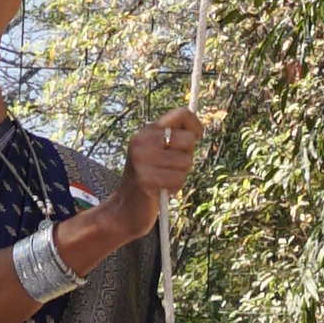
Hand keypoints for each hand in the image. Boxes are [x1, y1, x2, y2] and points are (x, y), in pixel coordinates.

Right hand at [95, 108, 204, 235]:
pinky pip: (179, 178)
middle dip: (187, 156)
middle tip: (171, 167)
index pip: (182, 114)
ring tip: (164, 180)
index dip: (196, 126)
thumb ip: (175, 140)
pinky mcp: (145, 178)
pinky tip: (162, 190)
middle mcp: (142, 140)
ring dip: (180, 175)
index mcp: (147, 131)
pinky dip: (175, 187)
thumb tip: (197, 132)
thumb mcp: (159, 153)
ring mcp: (141, 159)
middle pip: (188, 140)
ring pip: (186, 161)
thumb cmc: (150, 179)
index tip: (197, 138)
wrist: (126, 209)